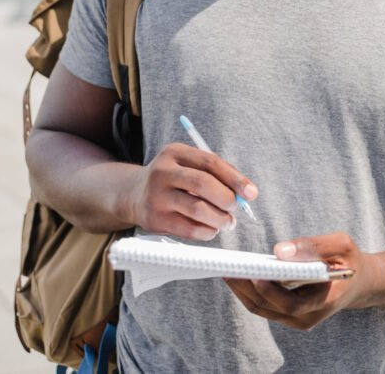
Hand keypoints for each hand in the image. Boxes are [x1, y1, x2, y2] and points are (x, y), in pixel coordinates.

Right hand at [126, 142, 257, 239]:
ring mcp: (156, 196)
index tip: (251, 192)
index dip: (235, 178)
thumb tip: (246, 192)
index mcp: (175, 152)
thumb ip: (218, 173)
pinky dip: (208, 231)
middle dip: (227, 199)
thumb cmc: (174, 179)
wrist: (133, 194)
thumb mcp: (189, 164)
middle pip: (203, 184)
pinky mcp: (155, 220)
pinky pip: (189, 229)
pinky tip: (212, 229)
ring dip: (220, 218)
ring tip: (228, 222)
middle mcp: (162, 172)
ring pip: (197, 209)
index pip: (210, 163)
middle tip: (236, 208)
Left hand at [225, 232, 376, 330]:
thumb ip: (312, 246)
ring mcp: (298, 319)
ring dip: (242, 291)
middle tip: (229, 267)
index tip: (253, 272)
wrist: (358, 281)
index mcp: (326, 300)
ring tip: (227, 269)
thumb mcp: (341, 244)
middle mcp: (309, 316)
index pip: (291, 304)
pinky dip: (249, 291)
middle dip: (246, 288)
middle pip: (270, 308)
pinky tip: (238, 275)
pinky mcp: (288, 315)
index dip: (269, 291)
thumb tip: (278, 251)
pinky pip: (264, 306)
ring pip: (262, 309)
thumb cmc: (349, 259)